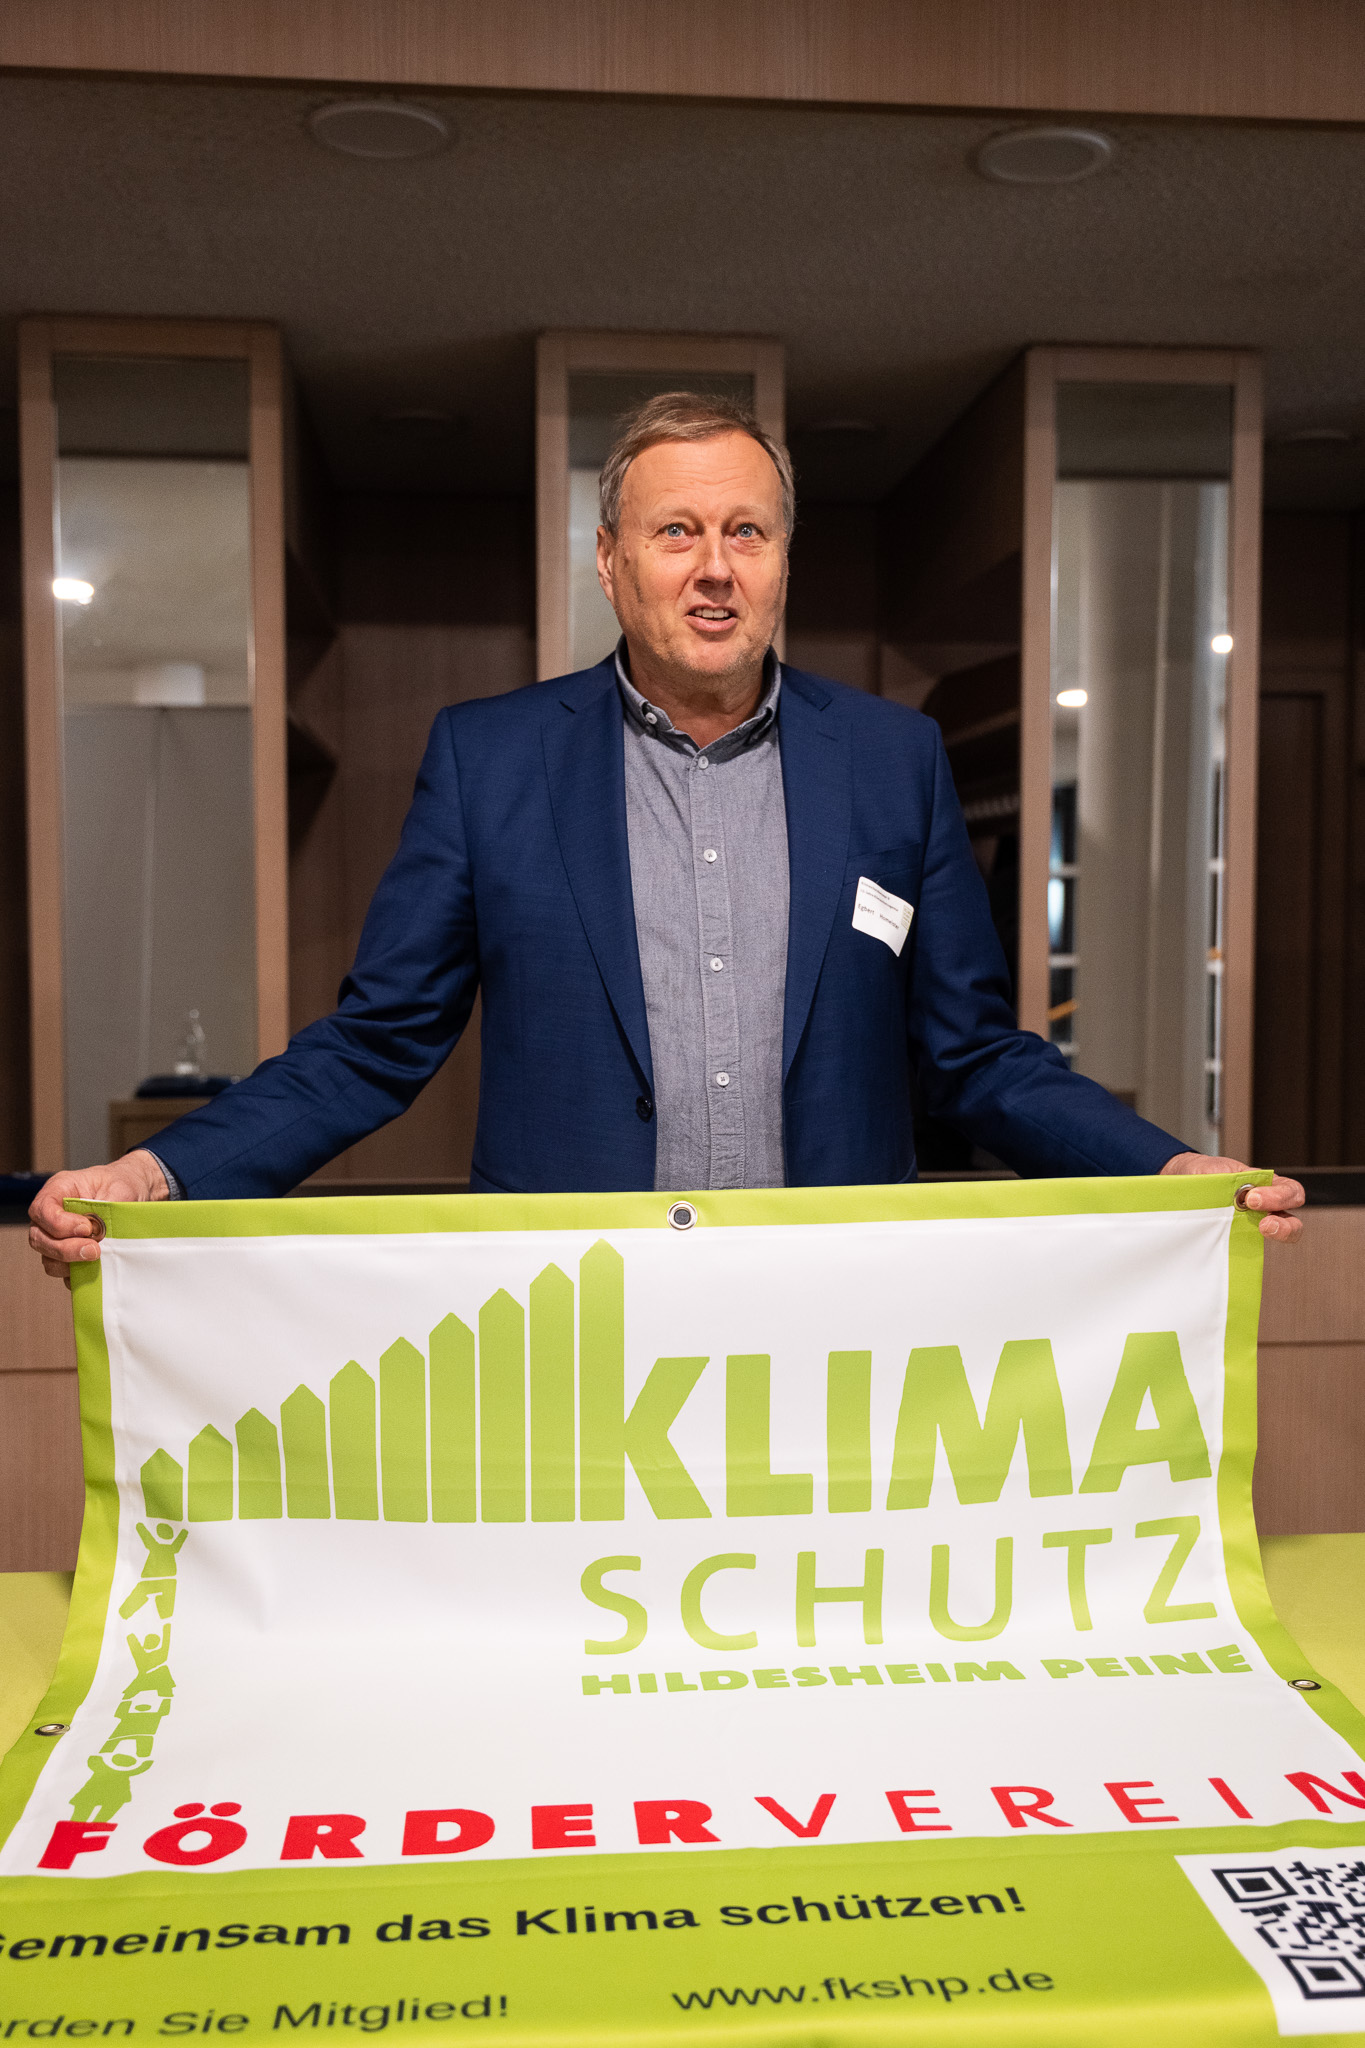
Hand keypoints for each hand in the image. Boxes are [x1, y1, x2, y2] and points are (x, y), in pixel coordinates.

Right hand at [28, 1151, 169, 1279]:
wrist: (134, 1192)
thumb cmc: (121, 1184)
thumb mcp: (119, 1188)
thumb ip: (107, 1209)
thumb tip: (100, 1234)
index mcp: (58, 1190)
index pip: (42, 1210)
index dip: (60, 1224)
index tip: (87, 1228)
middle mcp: (50, 1216)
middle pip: (39, 1239)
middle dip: (66, 1249)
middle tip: (94, 1250)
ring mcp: (57, 1238)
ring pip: (49, 1260)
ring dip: (72, 1264)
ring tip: (98, 1257)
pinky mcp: (69, 1256)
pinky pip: (65, 1273)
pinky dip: (80, 1276)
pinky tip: (99, 1268)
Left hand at [1159, 1151, 1303, 1243]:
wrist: (1185, 1179)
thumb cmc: (1206, 1173)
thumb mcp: (1216, 1170)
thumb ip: (1226, 1181)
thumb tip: (1230, 1198)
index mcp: (1266, 1185)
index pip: (1290, 1191)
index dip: (1279, 1196)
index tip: (1252, 1198)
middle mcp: (1266, 1207)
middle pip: (1293, 1221)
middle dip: (1284, 1225)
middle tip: (1263, 1224)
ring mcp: (1253, 1225)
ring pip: (1277, 1237)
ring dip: (1273, 1237)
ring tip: (1258, 1233)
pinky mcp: (1238, 1239)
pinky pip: (1249, 1249)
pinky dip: (1244, 1250)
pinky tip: (1229, 1245)